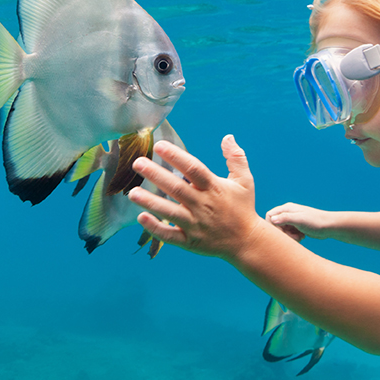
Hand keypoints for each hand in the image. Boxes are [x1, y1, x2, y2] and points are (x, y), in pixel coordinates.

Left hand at [128, 135, 266, 258]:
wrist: (247, 242)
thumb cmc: (243, 208)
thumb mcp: (245, 181)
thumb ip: (235, 158)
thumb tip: (227, 137)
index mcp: (214, 188)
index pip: (194, 169)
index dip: (176, 156)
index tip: (160, 145)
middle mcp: (203, 205)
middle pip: (177, 188)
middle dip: (156, 175)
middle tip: (137, 163)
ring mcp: (195, 224)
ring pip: (169, 212)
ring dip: (150, 202)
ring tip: (132, 192)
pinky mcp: (189, 241)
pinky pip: (169, 235)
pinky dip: (155, 228)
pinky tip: (141, 218)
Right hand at [265, 203, 336, 242]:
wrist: (329, 226)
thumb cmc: (315, 221)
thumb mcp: (299, 220)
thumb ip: (285, 218)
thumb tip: (271, 219)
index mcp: (287, 209)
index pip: (270, 216)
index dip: (272, 226)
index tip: (281, 232)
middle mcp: (288, 213)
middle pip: (275, 225)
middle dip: (282, 234)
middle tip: (293, 236)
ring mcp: (292, 221)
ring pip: (282, 231)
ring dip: (289, 237)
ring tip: (299, 237)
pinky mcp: (297, 227)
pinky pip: (289, 235)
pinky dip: (294, 238)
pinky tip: (302, 237)